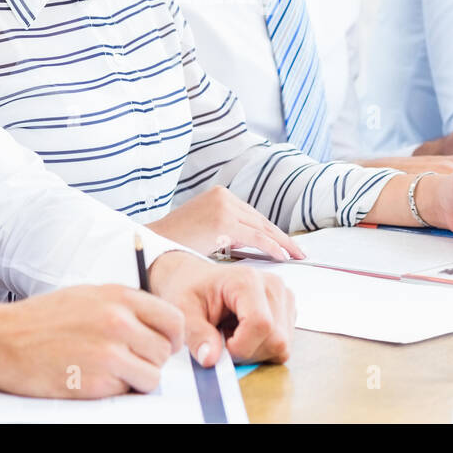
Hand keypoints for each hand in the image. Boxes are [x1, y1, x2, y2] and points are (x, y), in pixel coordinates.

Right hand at [0, 284, 184, 397]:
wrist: (1, 338)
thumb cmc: (43, 318)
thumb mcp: (89, 296)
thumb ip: (124, 307)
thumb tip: (156, 326)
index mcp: (119, 297)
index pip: (173, 319)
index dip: (173, 337)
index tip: (164, 345)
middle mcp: (119, 322)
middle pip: (165, 351)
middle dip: (152, 360)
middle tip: (131, 361)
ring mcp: (108, 354)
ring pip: (152, 377)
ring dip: (137, 379)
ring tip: (112, 372)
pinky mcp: (96, 383)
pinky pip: (126, 392)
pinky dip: (115, 391)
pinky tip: (93, 379)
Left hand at [146, 251, 295, 366]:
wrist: (198, 279)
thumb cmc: (191, 289)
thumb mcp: (184, 310)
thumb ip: (196, 334)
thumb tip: (211, 359)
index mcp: (247, 280)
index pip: (261, 324)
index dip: (241, 347)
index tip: (221, 347)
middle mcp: (272, 285)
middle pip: (276, 339)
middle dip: (248, 352)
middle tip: (223, 341)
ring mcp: (283, 297)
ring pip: (282, 345)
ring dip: (255, 351)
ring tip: (233, 333)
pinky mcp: (287, 310)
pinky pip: (283, 345)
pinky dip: (263, 348)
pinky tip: (245, 333)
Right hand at [147, 185, 306, 259]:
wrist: (153, 243)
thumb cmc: (176, 242)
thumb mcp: (205, 230)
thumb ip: (227, 231)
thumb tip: (249, 245)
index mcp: (221, 195)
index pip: (253, 216)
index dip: (273, 231)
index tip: (288, 244)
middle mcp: (224, 196)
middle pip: (261, 220)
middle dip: (282, 237)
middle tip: (300, 251)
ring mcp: (224, 206)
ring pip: (261, 228)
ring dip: (281, 243)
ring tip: (296, 255)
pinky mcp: (223, 221)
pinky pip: (255, 237)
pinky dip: (271, 247)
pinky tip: (282, 257)